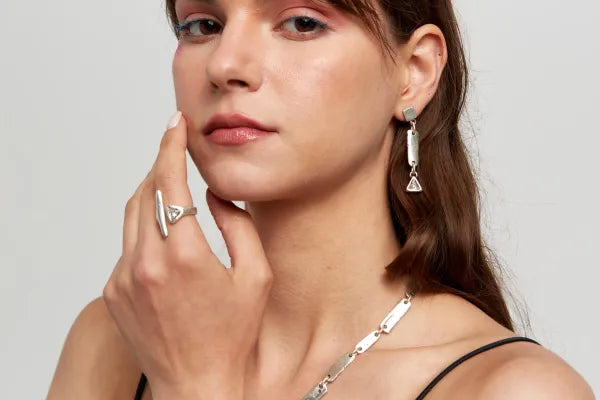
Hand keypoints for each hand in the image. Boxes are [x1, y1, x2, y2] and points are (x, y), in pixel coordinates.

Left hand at [102, 111, 272, 398]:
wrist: (196, 383)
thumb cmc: (233, 336)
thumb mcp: (256, 277)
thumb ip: (239, 226)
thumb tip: (219, 195)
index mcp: (186, 256)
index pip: (168, 183)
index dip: (171, 147)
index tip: (175, 125)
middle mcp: (147, 264)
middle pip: (144, 192)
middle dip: (161, 166)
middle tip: (178, 152)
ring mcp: (124, 278)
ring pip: (131, 215)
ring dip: (151, 195)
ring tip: (174, 192)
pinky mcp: (113, 291)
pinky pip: (127, 245)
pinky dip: (145, 230)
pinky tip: (168, 241)